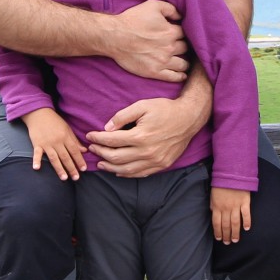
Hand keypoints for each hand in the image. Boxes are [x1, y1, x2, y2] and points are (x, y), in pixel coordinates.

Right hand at [23, 109, 86, 179]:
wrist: (39, 113)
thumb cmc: (54, 121)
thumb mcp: (67, 129)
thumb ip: (75, 141)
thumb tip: (84, 150)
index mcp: (65, 137)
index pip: (74, 151)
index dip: (79, 160)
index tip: (83, 169)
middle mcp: (57, 141)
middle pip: (65, 157)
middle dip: (71, 168)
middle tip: (76, 178)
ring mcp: (46, 143)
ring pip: (54, 158)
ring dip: (59, 169)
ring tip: (64, 178)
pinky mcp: (37, 144)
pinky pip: (37, 153)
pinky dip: (36, 160)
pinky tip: (37, 168)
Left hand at [87, 91, 206, 177]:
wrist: (189, 118)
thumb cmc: (165, 109)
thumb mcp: (142, 105)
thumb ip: (122, 116)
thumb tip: (106, 128)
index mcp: (141, 136)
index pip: (112, 140)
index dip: (98, 138)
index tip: (89, 136)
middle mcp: (147, 151)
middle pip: (116, 157)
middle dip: (100, 153)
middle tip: (92, 148)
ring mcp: (155, 161)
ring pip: (126, 170)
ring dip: (110, 167)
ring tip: (100, 163)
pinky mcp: (161, 165)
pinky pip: (140, 174)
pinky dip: (126, 174)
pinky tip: (118, 170)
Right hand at [110, 0, 188, 82]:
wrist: (114, 36)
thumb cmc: (132, 20)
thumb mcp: (152, 5)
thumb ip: (170, 8)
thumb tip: (180, 16)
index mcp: (171, 32)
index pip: (185, 33)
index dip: (182, 33)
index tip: (178, 34)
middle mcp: (169, 47)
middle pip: (185, 48)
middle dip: (183, 46)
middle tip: (180, 47)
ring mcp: (163, 61)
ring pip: (183, 64)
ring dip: (185, 62)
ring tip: (183, 62)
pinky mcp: (154, 72)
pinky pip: (173, 77)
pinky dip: (180, 76)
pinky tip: (182, 74)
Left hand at [211, 187, 251, 243]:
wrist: (232, 173)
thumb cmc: (221, 184)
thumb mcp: (212, 195)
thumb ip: (213, 206)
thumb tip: (214, 215)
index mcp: (217, 206)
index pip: (216, 223)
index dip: (217, 232)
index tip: (219, 239)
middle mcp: (226, 208)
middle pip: (226, 225)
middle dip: (226, 235)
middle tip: (227, 243)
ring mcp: (236, 205)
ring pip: (235, 222)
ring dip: (235, 233)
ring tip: (235, 240)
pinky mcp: (245, 202)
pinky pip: (246, 214)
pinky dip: (247, 222)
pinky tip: (246, 229)